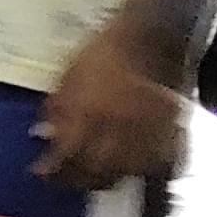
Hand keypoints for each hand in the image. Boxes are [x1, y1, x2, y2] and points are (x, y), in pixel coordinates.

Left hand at [37, 17, 189, 190]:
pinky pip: (162, 163)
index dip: (52, 170)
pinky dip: (144, 170)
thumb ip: (55, 109)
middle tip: (67, 180)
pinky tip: (130, 167)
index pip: (68, 154)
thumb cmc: (101, 55)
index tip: (42, 174)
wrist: (149, 37)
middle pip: (98, 170)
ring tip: (95, 176)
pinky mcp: (175, 130)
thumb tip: (43, 136)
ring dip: (109, 178)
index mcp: (90, 109)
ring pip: (129, 172)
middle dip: (78, 180)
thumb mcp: (66, 76)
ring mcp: (151, 130)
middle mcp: (121, 124)